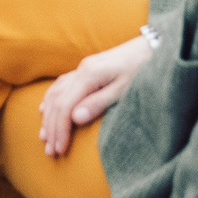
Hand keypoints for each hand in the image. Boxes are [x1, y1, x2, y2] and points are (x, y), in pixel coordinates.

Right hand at [34, 34, 151, 157]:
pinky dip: (50, 100)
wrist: (154, 46)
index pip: (64, 106)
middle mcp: (81, 70)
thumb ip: (99, 103)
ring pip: (55, 93)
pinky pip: (60, 85)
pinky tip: (45, 109)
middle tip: (50, 151)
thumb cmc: (142, 69)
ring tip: (44, 136)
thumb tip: (75, 118)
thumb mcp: (124, 90)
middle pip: (56, 102)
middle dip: (50, 128)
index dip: (59, 130)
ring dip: (47, 116)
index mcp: (89, 75)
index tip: (60, 149)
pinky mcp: (86, 68)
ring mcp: (82, 68)